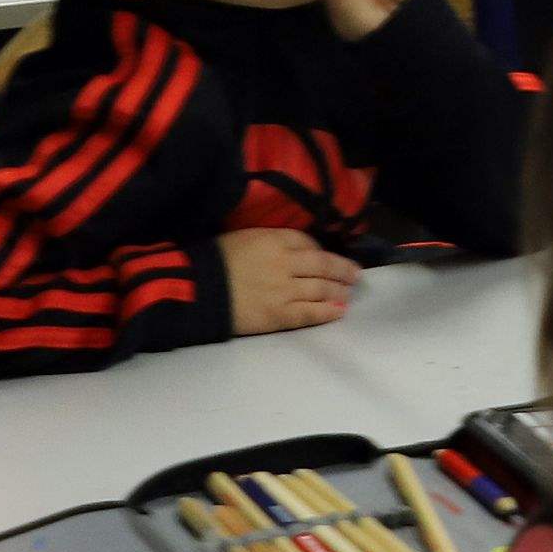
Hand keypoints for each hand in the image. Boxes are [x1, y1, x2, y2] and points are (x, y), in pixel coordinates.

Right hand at [221, 226, 361, 333]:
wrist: (197, 289)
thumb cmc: (216, 260)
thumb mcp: (246, 237)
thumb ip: (273, 240)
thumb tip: (297, 249)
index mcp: (276, 240)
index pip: (308, 242)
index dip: (322, 251)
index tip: (330, 257)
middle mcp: (287, 263)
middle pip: (323, 265)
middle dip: (343, 270)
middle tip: (355, 275)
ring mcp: (285, 290)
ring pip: (321, 289)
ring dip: (339, 290)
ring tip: (348, 293)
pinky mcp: (278, 315)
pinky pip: (309, 313)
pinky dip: (327, 311)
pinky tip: (339, 311)